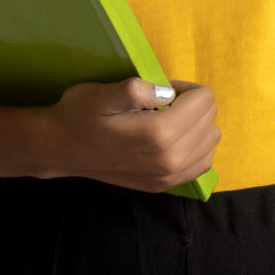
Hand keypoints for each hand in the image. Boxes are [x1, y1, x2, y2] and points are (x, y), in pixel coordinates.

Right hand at [43, 77, 218, 192]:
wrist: (63, 149)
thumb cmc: (80, 114)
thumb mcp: (102, 93)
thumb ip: (135, 89)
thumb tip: (166, 93)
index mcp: (159, 134)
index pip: (205, 99)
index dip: (185, 88)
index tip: (161, 91)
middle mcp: (170, 160)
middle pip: (210, 119)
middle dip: (192, 105)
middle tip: (161, 104)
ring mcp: (168, 177)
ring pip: (211, 141)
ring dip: (195, 125)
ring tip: (166, 121)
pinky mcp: (165, 186)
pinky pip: (202, 163)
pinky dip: (195, 147)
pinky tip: (173, 140)